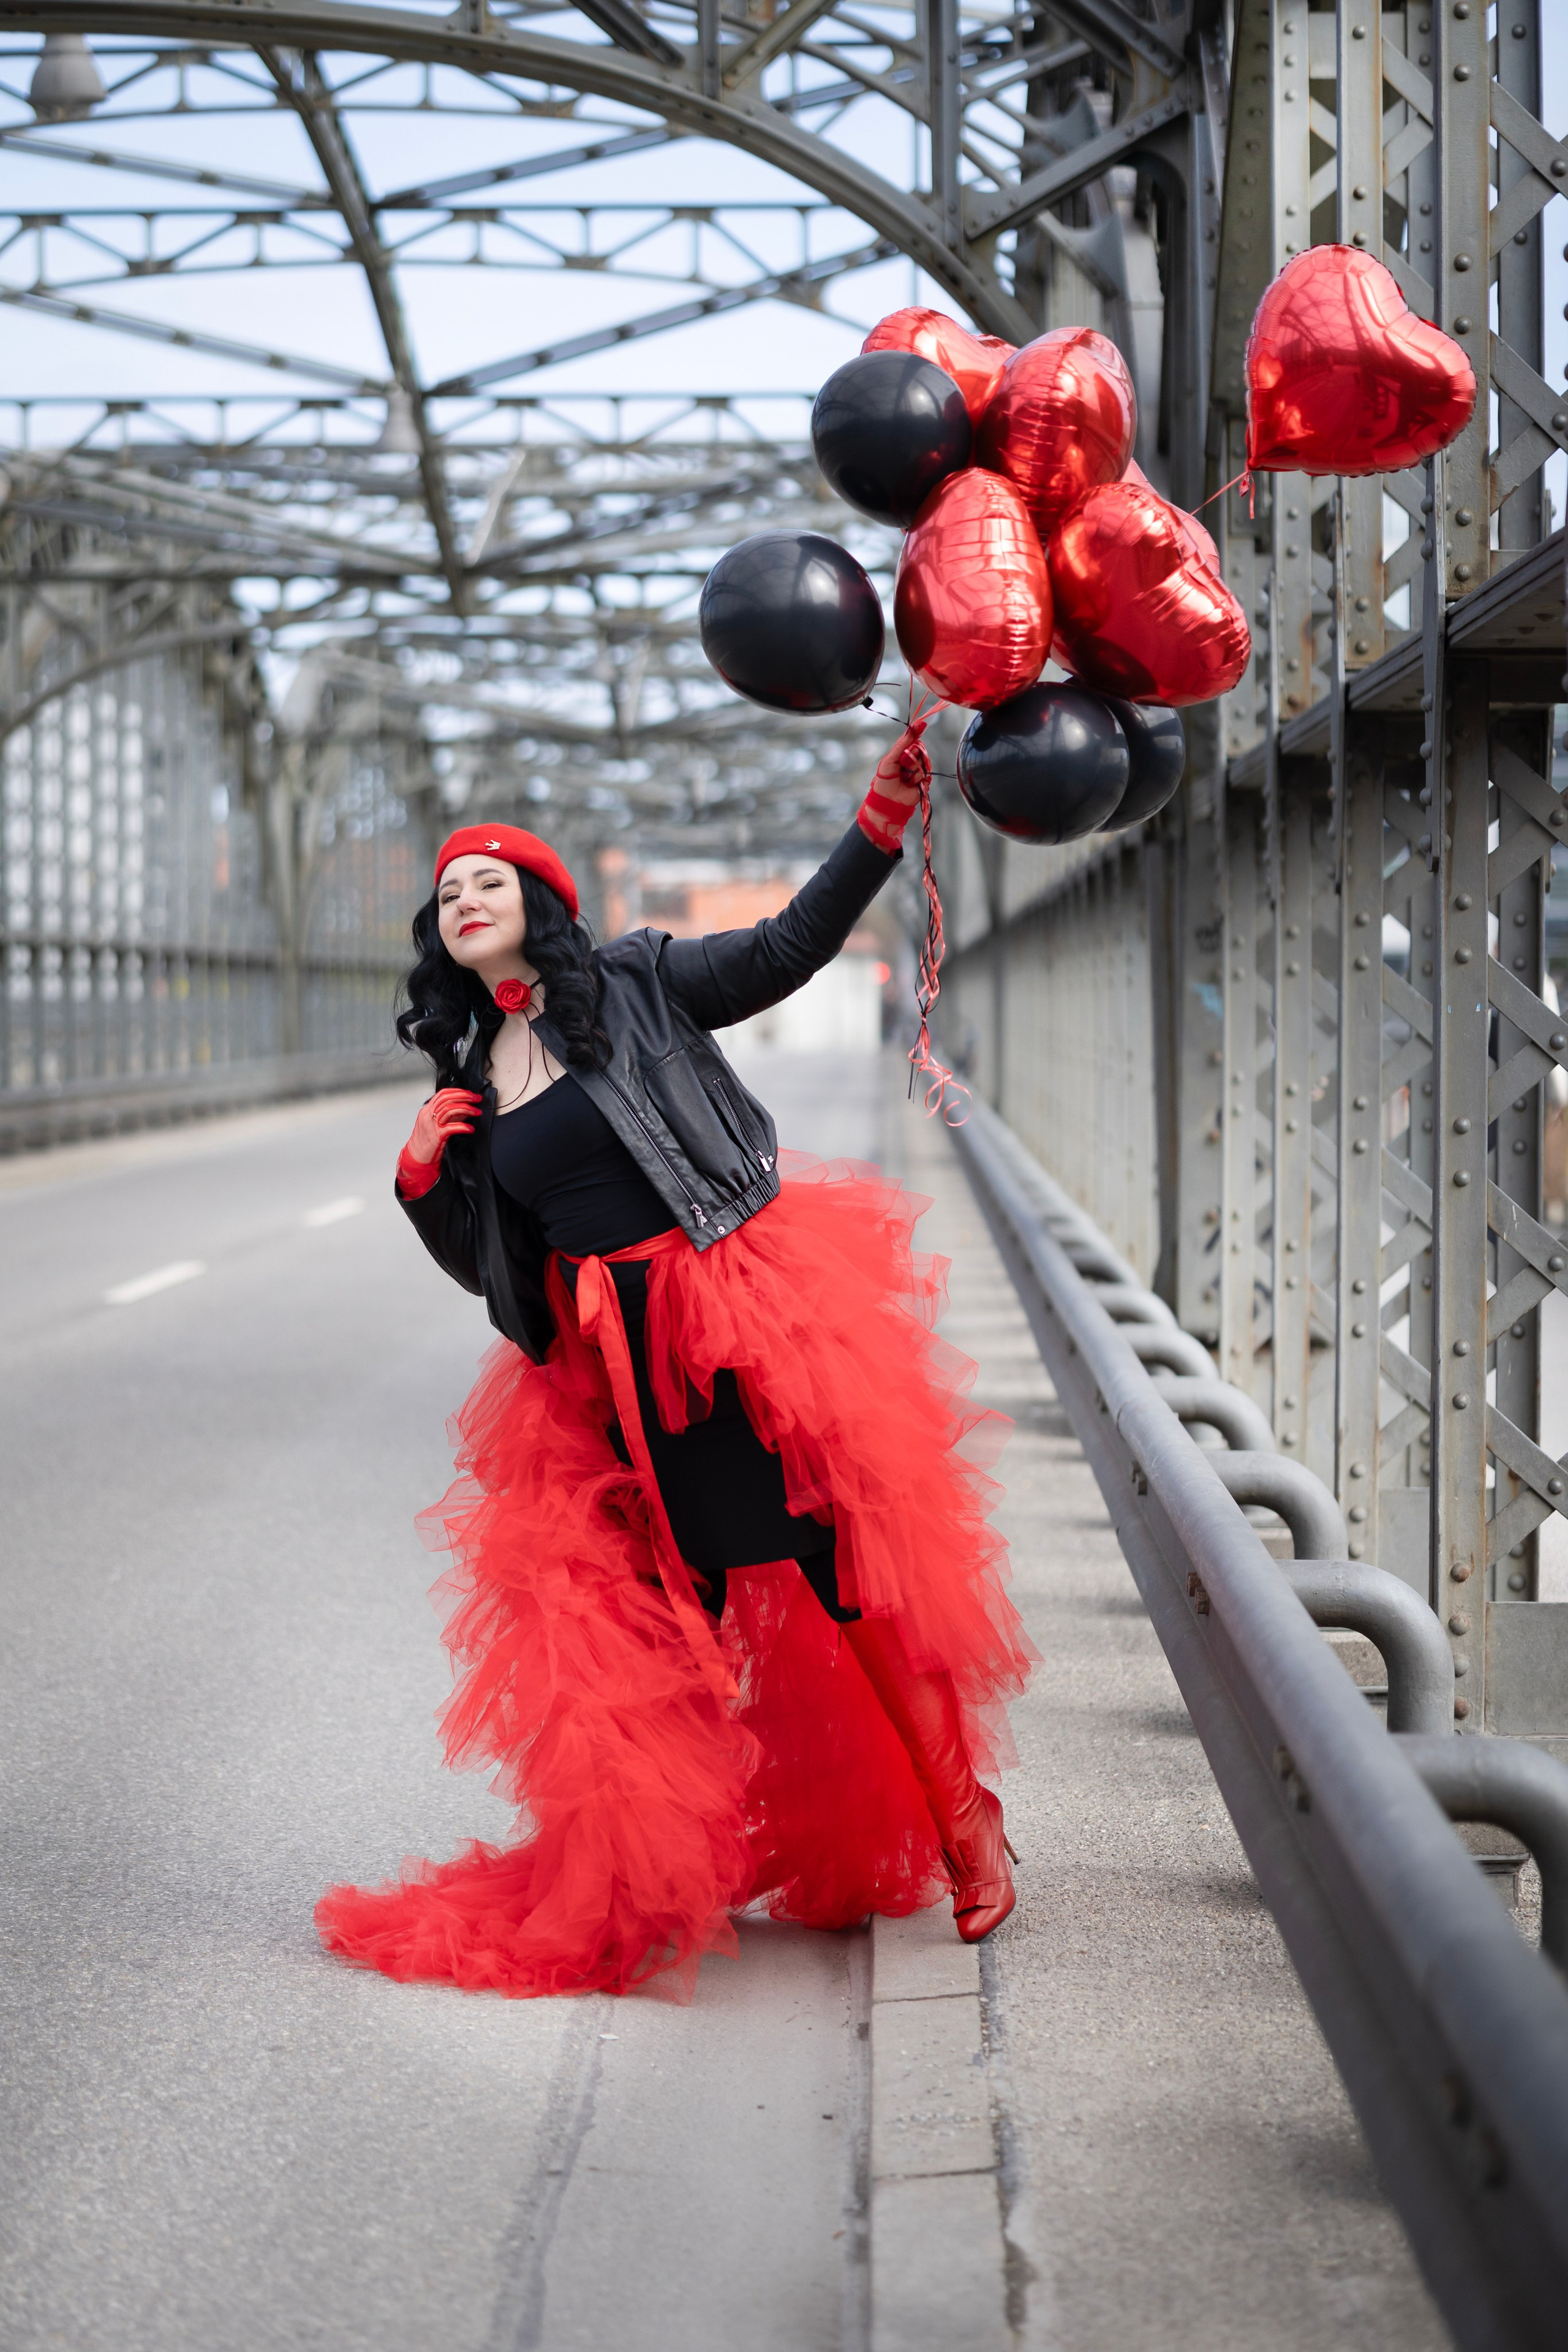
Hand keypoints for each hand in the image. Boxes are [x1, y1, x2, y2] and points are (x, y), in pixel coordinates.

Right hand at [397, 1087, 480, 1198]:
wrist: (417, 1157)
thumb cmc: (427, 1141)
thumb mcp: (436, 1124)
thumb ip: (449, 1115)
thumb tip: (466, 1108)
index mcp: (427, 1110)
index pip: (442, 1094)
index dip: (458, 1091)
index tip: (470, 1093)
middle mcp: (427, 1115)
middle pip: (446, 1099)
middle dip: (464, 1096)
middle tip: (476, 1098)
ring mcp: (431, 1125)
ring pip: (449, 1110)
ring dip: (466, 1109)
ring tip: (477, 1112)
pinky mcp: (436, 1136)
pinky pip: (451, 1128)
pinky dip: (463, 1126)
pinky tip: (470, 1128)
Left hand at [858, 719, 931, 853]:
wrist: (888, 801)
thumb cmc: (885, 780)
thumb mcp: (891, 758)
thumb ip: (903, 743)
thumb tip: (915, 726)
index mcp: (902, 753)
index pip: (913, 739)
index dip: (917, 732)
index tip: (923, 724)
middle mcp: (912, 760)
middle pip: (921, 749)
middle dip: (912, 755)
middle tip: (903, 765)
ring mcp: (919, 770)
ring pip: (924, 761)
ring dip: (914, 769)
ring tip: (905, 778)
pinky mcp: (924, 781)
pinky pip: (926, 774)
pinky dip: (918, 778)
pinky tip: (911, 784)